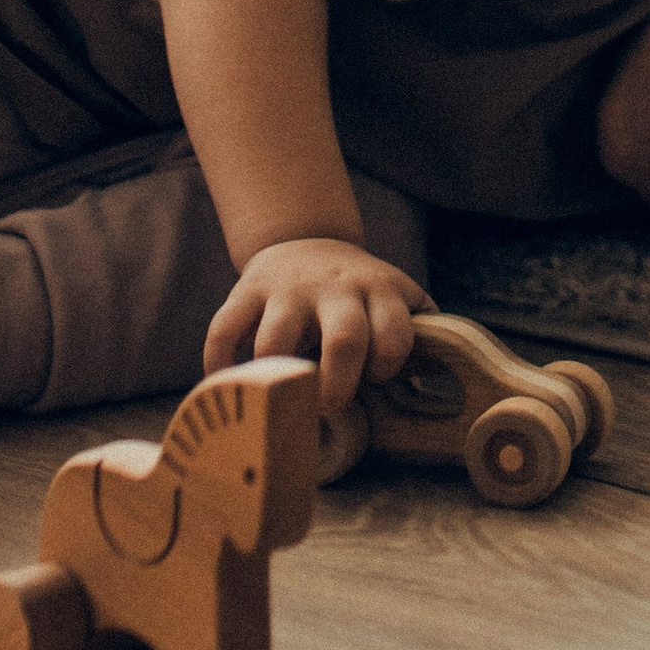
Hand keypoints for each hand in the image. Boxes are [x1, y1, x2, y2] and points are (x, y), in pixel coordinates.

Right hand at [203, 236, 433, 407]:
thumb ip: (420, 336)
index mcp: (379, 291)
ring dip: (278, 381)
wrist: (307, 239)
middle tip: (327, 410)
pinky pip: (225, 329)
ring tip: (280, 405)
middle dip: (339, 386)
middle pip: (346, 338)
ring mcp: (288, 288)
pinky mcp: (247, 289)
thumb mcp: (398, 298)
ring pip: (276, 339)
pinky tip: (229, 388)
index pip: (396, 333)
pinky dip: (220, 365)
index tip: (374, 380)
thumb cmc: (360, 290)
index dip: (388, 366)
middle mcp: (336, 287)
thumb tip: (429, 390)